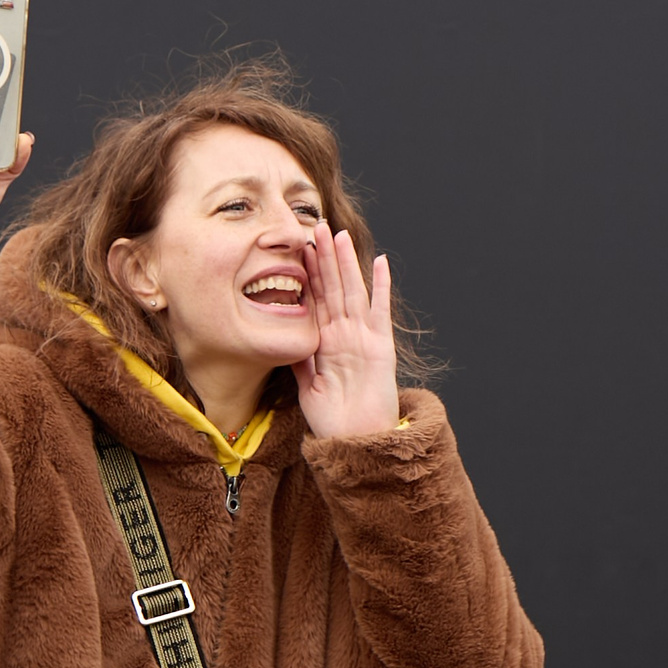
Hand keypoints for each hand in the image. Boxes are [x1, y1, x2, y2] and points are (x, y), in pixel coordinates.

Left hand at [292, 222, 399, 437]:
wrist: (356, 441)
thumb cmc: (333, 420)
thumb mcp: (307, 386)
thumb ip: (299, 360)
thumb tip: (285, 337)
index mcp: (326, 341)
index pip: (316, 298)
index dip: (308, 273)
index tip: (298, 247)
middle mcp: (345, 334)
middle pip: (333, 287)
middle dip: (325, 257)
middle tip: (318, 226)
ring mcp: (364, 337)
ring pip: (353, 292)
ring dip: (346, 263)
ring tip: (341, 235)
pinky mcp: (381, 346)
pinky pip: (380, 311)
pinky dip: (381, 287)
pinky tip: (380, 262)